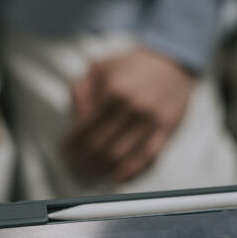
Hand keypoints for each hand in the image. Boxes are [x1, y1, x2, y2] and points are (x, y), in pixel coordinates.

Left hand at [64, 47, 194, 181]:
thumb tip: (76, 119)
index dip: (72, 144)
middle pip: (101, 146)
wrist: (171, 61)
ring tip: (91, 174)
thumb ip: (81, 91)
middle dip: (84, 161)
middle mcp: (132, 107)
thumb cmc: (132, 66)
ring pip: (122, 155)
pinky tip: (118, 176)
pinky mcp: (167, 128)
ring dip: (102, 168)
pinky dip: (132, 170)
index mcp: (113, 91)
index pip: (86, 128)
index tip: (65, 152)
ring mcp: (151, 119)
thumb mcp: (99, 68)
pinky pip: (148, 155)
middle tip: (75, 168)